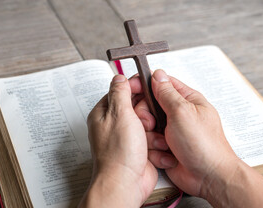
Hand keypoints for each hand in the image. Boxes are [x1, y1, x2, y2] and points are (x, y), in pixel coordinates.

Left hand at [80, 75, 157, 207]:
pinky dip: (156, 144)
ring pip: (149, 122)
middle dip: (147, 114)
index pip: (122, 90)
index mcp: (105, 113)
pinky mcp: (140, 149)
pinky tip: (153, 150)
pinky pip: (154, 138)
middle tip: (144, 122)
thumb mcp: (119, 114)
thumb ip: (120, 93)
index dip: (137, 88)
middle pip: (139, 106)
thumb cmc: (118, 153)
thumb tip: (119, 78)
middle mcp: (115, 124)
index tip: (148, 89)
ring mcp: (128, 137)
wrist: (126, 184)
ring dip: (153, 131)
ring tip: (148, 140)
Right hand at [141, 69, 262, 207]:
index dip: (144, 84)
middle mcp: (177, 114)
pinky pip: (148, 143)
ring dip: (151, 137)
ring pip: (145, 126)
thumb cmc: (204, 145)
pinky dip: (155, 151)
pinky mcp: (164, 147)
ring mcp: (170, 131)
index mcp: (185, 100)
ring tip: (166, 144)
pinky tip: (167, 155)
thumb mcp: (183, 113)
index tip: (132, 89)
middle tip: (152, 124)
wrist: (209, 177)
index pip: (160, 83)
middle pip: (148, 105)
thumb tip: (157, 75)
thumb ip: (167, 93)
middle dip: (146, 116)